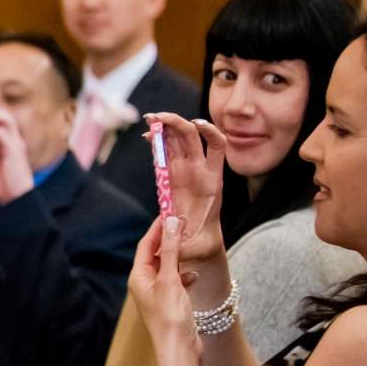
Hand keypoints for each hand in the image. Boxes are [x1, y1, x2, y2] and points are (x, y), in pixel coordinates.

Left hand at [128, 216, 201, 365]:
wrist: (179, 351)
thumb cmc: (171, 318)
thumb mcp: (171, 280)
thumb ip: (172, 251)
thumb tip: (171, 222)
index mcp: (138, 277)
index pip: (146, 245)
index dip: (158, 227)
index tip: (170, 211)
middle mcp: (144, 284)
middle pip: (156, 254)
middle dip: (170, 239)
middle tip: (185, 223)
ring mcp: (157, 294)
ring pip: (168, 266)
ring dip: (179, 256)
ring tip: (192, 245)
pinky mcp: (170, 302)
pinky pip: (176, 280)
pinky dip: (185, 274)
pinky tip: (194, 275)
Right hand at [147, 114, 228, 265]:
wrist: (200, 243)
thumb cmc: (200, 245)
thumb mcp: (195, 248)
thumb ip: (182, 245)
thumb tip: (169, 238)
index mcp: (212, 182)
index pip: (218, 147)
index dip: (209, 131)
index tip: (194, 124)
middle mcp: (200, 171)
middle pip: (193, 137)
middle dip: (176, 123)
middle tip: (156, 117)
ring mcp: (186, 171)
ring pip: (178, 140)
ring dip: (165, 127)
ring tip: (149, 120)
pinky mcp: (173, 175)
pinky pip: (166, 152)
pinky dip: (158, 142)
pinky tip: (148, 137)